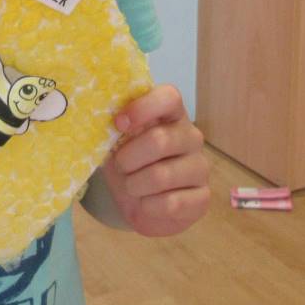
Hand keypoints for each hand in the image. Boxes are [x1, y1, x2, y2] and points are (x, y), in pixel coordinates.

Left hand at [102, 85, 211, 236]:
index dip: (142, 108)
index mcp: (171, 114)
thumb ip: (115, 129)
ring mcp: (200, 167)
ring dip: (134, 185)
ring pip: (161, 176)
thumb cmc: (131, 164)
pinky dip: (147, 206)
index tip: (118, 123)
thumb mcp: (118, 144)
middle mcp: (191, 136)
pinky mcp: (203, 197)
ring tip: (131, 186)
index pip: (168, 97)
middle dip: (128, 158)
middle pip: (160, 140)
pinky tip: (145, 203)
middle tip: (120, 166)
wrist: (142, 204)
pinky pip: (171, 203)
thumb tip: (101, 120)